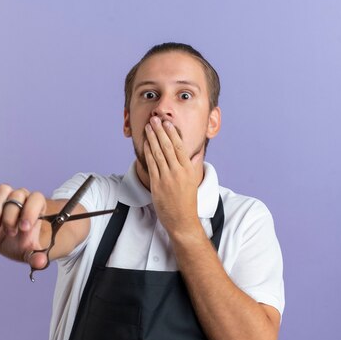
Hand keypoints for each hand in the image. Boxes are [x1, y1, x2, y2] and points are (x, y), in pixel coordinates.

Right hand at [0, 185, 49, 269]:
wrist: (5, 243)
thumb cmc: (21, 245)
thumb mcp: (30, 254)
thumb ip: (37, 258)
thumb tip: (40, 262)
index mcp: (36, 207)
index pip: (37, 198)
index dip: (30, 211)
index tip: (23, 228)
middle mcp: (23, 197)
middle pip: (18, 195)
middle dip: (11, 217)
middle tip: (10, 233)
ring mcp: (6, 196)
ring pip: (2, 189)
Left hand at [143, 116, 201, 238]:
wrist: (182, 220)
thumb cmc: (187, 200)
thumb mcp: (193, 180)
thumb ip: (192, 165)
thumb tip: (194, 153)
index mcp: (188, 169)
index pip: (178, 146)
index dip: (171, 133)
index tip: (167, 123)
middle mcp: (178, 172)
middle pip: (167, 146)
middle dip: (159, 131)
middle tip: (154, 119)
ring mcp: (166, 178)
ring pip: (158, 153)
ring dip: (152, 138)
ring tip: (148, 127)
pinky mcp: (157, 185)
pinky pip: (151, 165)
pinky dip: (148, 152)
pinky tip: (146, 144)